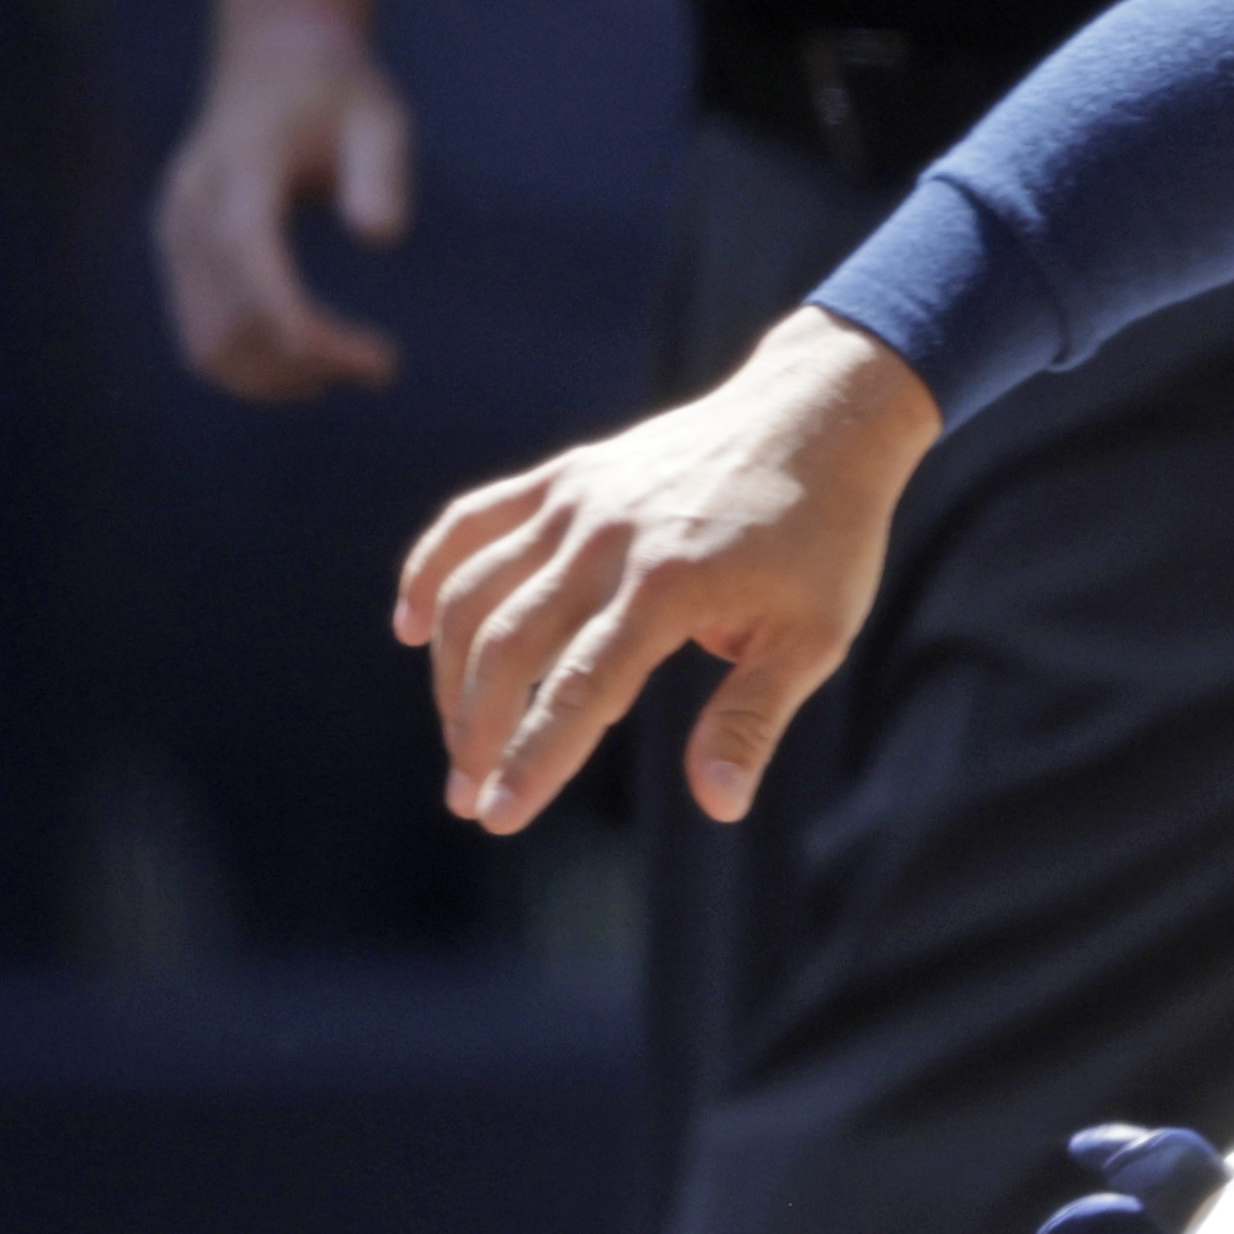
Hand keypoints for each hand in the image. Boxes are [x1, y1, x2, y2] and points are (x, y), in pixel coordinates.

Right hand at [153, 3, 418, 399]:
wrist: (271, 60)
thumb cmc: (336, 90)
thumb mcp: (380, 115)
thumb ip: (381, 170)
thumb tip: (378, 235)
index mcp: (240, 163)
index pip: (249, 253)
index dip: (290, 315)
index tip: (355, 359)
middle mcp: (191, 202)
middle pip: (230, 312)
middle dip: (305, 357)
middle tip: (381, 365)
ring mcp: (175, 231)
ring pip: (206, 339)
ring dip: (276, 376)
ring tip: (351, 369)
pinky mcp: (178, 252)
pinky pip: (200, 331)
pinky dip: (251, 364)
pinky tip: (311, 364)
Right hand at [392, 311, 947, 832]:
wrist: (819, 417)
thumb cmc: (825, 538)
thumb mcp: (814, 638)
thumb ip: (752, 719)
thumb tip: (718, 804)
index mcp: (669, 586)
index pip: (578, 690)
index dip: (532, 759)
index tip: (496, 817)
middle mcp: (606, 539)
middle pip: (509, 646)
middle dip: (477, 731)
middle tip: (466, 796)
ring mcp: (576, 500)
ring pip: (474, 591)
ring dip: (449, 671)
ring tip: (457, 737)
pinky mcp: (564, 475)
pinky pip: (471, 522)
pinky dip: (429, 573)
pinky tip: (408, 628)